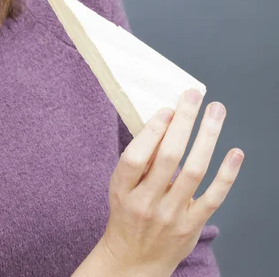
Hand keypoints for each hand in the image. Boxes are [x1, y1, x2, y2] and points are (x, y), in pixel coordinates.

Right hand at [101, 88, 243, 275]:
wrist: (134, 261)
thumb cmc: (127, 213)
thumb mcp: (120, 187)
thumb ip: (138, 160)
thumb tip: (164, 123)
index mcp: (122, 189)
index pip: (135, 157)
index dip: (152, 132)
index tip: (167, 109)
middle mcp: (146, 202)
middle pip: (168, 157)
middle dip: (183, 122)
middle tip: (193, 95)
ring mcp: (171, 215)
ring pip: (193, 171)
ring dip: (207, 137)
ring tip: (216, 110)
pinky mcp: (192, 225)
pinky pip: (213, 197)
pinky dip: (226, 174)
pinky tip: (235, 151)